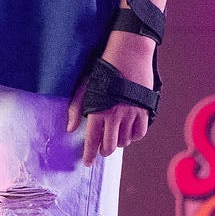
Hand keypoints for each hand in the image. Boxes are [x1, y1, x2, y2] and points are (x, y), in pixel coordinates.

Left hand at [66, 30, 153, 165]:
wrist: (130, 52)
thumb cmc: (105, 67)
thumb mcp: (85, 85)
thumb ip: (76, 108)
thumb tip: (70, 129)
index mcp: (99, 110)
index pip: (92, 140)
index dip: (89, 154)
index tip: (87, 163)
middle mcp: (116, 115)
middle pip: (110, 146)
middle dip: (104, 151)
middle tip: (101, 150)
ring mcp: (132, 113)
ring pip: (125, 141)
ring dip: (118, 142)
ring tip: (114, 136)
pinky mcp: (144, 109)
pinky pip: (140, 132)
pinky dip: (133, 136)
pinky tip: (128, 132)